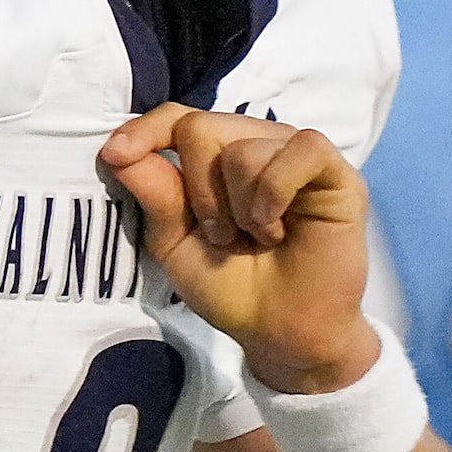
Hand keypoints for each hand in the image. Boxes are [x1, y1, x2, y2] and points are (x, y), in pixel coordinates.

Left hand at [101, 105, 376, 393]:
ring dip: (239, 208)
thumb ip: (154, 194)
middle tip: (223, 236)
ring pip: (243, 147)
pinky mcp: (336, 172)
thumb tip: (118, 150)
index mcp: (219, 156)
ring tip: (258, 238)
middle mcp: (258, 144)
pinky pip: (300, 149)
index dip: (145, 130)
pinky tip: (278, 228)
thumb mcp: (175, 243)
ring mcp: (296, 155)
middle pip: (201, 127)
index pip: (178, 117)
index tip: (115, 155)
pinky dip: (275, 194)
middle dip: (199, 193)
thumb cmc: (231, 287)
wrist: (279, 334)